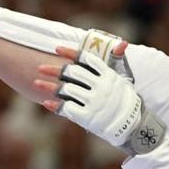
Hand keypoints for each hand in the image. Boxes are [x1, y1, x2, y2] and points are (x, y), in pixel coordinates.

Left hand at [32, 45, 164, 154]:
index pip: (87, 59)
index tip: (57, 49)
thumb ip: (117, 62)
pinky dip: (55, 105)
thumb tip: (121, 42)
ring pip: (67, 90)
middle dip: (55, 69)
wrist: (132, 126)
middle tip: (41, 67)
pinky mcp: (88, 117)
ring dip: (49, 86)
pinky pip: (67, 108)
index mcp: (108, 76)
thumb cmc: (126, 100)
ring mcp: (94, 102)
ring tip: (36, 83)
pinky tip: (46, 102)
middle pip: (73, 73)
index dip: (71, 53)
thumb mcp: (124, 80)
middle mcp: (101, 87)